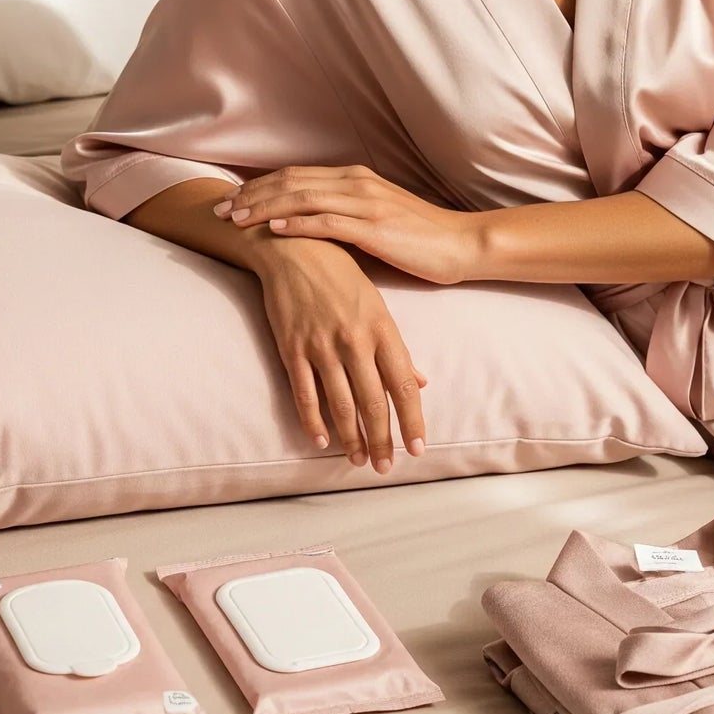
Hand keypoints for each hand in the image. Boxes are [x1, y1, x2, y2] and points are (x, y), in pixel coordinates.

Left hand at [216, 166, 483, 285]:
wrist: (460, 244)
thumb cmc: (421, 238)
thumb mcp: (377, 218)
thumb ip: (345, 214)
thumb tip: (310, 225)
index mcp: (354, 178)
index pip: (295, 176)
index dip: (259, 187)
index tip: (231, 202)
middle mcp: (356, 182)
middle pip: (290, 182)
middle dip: (250, 196)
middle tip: (220, 211)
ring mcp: (365, 202)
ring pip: (302, 198)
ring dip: (264, 209)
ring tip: (236, 221)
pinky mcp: (374, 227)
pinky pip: (327, 221)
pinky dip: (297, 224)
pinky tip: (274, 230)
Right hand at [251, 238, 427, 473]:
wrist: (293, 247)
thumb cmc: (342, 276)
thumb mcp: (378, 307)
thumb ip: (398, 350)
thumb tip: (421, 383)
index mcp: (382, 330)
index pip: (403, 387)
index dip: (412, 421)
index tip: (417, 450)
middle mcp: (354, 341)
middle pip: (373, 403)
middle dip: (382, 440)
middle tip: (385, 467)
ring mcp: (321, 346)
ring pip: (341, 404)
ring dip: (351, 438)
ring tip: (359, 461)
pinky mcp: (292, 347)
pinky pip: (304, 393)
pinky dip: (313, 420)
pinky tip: (322, 441)